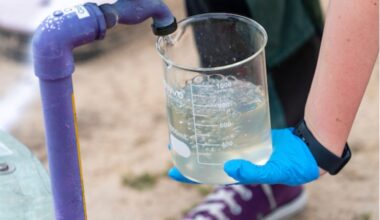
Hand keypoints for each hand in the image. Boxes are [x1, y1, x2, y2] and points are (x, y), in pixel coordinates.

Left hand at [168, 128, 319, 185]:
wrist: (308, 150)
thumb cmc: (293, 167)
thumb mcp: (273, 172)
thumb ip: (252, 172)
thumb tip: (228, 168)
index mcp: (238, 174)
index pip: (207, 177)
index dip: (189, 176)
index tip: (171, 171)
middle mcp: (237, 161)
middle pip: (207, 159)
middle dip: (190, 154)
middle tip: (173, 144)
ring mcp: (242, 147)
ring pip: (217, 143)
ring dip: (202, 138)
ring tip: (187, 129)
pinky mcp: (249, 134)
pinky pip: (231, 131)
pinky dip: (220, 126)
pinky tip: (212, 117)